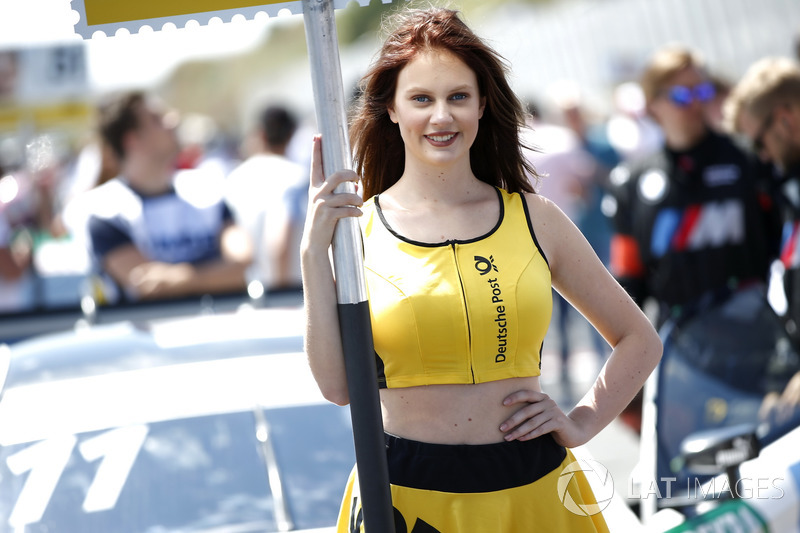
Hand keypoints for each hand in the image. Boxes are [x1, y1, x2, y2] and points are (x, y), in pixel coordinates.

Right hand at [302, 135, 362, 250]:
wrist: (314, 243)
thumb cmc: (323, 221)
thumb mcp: (327, 204)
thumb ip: (338, 192)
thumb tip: (357, 183)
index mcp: (315, 188)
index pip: (316, 165)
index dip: (316, 150)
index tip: (318, 136)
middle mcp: (317, 193)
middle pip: (337, 175)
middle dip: (350, 174)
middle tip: (357, 178)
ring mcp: (322, 204)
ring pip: (347, 195)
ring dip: (357, 199)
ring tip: (359, 203)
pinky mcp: (328, 216)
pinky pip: (348, 210)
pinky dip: (356, 212)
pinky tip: (358, 214)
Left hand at [499, 390, 587, 447]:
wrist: (573, 431)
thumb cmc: (551, 422)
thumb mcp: (541, 413)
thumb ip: (529, 411)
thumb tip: (507, 417)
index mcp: (542, 397)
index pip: (526, 394)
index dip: (515, 397)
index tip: (502, 403)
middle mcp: (548, 402)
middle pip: (527, 411)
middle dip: (512, 420)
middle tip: (501, 428)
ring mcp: (554, 412)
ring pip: (532, 422)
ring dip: (519, 431)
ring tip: (508, 437)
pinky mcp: (558, 423)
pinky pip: (541, 429)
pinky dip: (530, 435)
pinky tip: (521, 439)